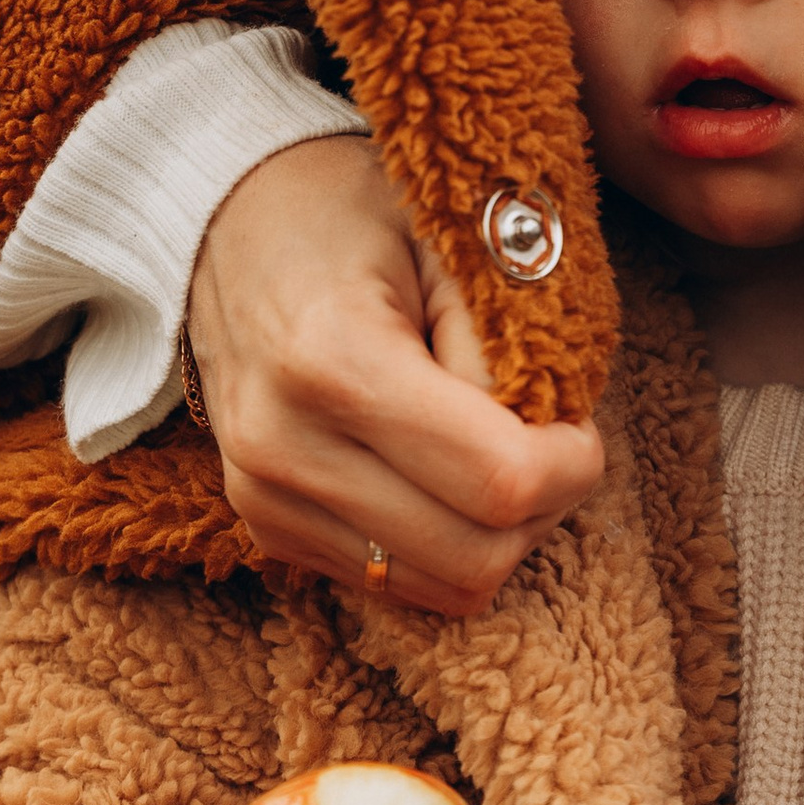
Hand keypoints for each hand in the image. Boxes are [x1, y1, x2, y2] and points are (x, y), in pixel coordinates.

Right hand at [187, 136, 604, 610]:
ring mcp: (266, 499)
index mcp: (331, 361)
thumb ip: (502, 337)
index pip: (500, 480)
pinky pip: (398, 584)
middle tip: (549, 442)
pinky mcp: (266, 529)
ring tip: (497, 456)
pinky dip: (447, 544)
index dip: (571, 463)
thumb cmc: (352, 216)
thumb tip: (543, 433)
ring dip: (500, 536)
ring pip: (445, 588)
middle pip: (478, 556)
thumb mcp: (446, 238)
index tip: (576, 418)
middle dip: (545, 508)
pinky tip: (442, 474)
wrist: (227, 229)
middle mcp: (284, 447)